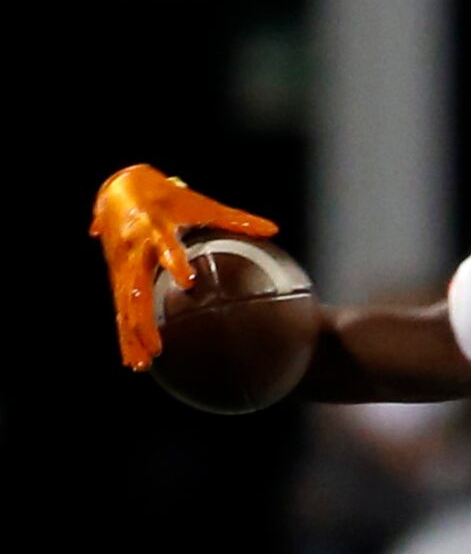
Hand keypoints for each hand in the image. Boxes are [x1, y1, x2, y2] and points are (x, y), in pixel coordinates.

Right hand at [90, 164, 281, 369]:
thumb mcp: (200, 204)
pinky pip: (120, 310)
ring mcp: (121, 265)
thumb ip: (235, 219)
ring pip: (124, 306)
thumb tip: (273, 229)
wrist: (118, 188)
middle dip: (143, 320)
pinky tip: (133, 362)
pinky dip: (125, 335)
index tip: (187, 280)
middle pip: (135, 289)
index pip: (164, 247)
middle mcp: (134, 250)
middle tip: (158, 348)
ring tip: (141, 365)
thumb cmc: (166, 197)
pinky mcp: (115, 275)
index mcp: (154, 229)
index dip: (173, 261)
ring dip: (131, 337)